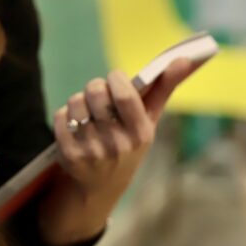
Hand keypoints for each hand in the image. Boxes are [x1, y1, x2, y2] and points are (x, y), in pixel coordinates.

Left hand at [40, 58, 193, 245]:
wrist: (101, 187)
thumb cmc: (129, 144)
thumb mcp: (149, 122)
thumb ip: (165, 88)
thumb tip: (184, 58)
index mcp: (141, 134)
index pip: (125, 93)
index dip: (116, 79)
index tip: (116, 81)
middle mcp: (118, 145)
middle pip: (96, 92)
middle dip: (95, 87)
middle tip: (99, 96)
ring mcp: (93, 152)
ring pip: (76, 102)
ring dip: (79, 101)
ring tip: (87, 113)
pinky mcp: (70, 155)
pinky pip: (61, 117)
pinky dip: (66, 116)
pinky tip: (76, 127)